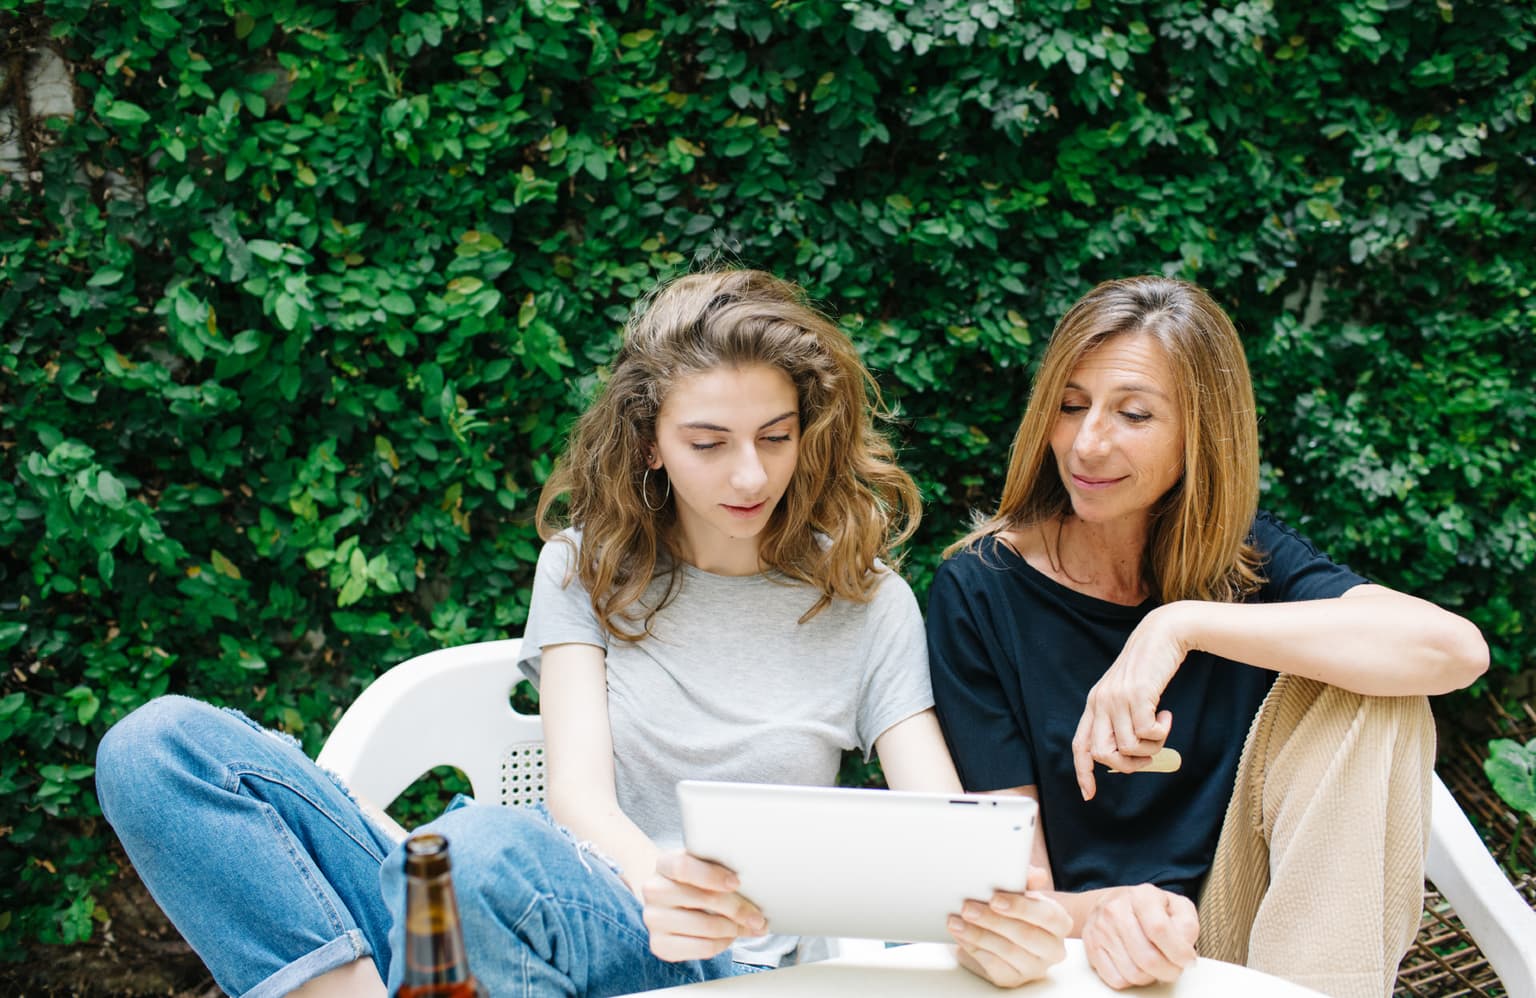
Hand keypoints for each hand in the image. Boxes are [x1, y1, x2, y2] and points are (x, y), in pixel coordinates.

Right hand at [641, 850, 766, 961]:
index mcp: (664, 864)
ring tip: (748, 926)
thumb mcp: (703, 866)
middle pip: (703, 898)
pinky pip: (702, 948)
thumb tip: (758, 886)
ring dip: (734, 928)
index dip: (712, 875)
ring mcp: (654, 919)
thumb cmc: (694, 881)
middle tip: (758, 916)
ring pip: (706, 927)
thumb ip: (721, 869)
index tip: (737, 882)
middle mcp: (654, 891)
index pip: (684, 867)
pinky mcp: (660, 945)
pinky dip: (723, 943)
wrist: (668, 900)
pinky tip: (730, 936)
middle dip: (738, 909)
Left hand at [948, 866, 1071, 986]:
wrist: (999, 931)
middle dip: (993, 920)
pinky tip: (960, 935)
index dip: (1021, 907)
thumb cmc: (1013, 908)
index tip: (994, 899)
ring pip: (1007, 951)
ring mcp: (1034, 967)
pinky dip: (973, 947)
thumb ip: (1027, 880)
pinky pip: (993, 965)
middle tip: (968, 908)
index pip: (1048, 916)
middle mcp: (1052, 949)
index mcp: (1059, 923)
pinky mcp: (1013, 979)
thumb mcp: (1021, 890)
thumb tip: (1036, 875)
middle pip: (1026, 935)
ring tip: (957, 921)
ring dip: (978, 934)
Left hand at [1072, 603, 1191, 799]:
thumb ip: (1123, 720)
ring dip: (1151, 748)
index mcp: (1094, 704)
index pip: (1080, 745)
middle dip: (1128, 765)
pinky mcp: (1136, 694)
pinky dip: (1160, 732)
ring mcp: (1116, 698)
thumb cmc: (1149, 669)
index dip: (1083, 772)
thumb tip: (1128, 757)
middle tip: (1149, 754)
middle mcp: (1100, 702)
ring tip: (1161, 728)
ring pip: (1128, 747)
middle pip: (1102, 754)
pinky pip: (1146, 733)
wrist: (1162, 635)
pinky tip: (1167, 716)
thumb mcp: (1129, 695)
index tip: (1089, 794)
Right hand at [1081, 884, 1198, 988]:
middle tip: (1174, 968)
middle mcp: (1116, 910)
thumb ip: (1187, 925)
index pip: (1160, 929)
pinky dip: (1131, 980)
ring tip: (1155, 964)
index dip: (1178, 952)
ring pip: (1133, 973)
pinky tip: (1137, 966)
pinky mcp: (1091, 947)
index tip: (1188, 960)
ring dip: (1151, 976)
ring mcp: (1101, 929)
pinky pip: (1116, 979)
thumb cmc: (1150, 909)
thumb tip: (1184, 950)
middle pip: (1148, 957)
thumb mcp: (1176, 906)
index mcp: (1141, 896)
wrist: (1114, 904)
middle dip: (1169, 971)